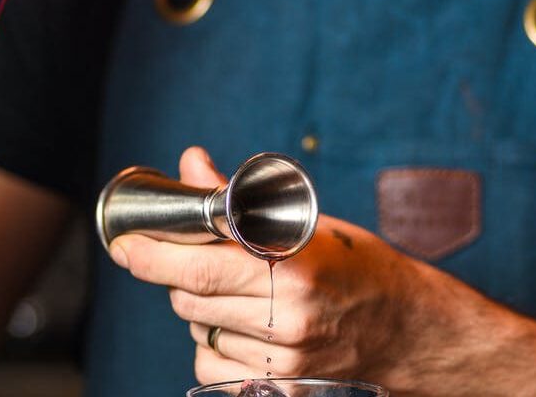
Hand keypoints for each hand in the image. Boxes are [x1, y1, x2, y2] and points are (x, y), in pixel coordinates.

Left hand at [110, 147, 422, 388]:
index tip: (126, 244)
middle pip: (190, 300)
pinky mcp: (284, 390)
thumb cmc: (360, 267)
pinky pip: (213, 367)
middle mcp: (287, 319)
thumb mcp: (306, 224)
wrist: (409, 329)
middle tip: (182, 254)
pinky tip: (240, 326)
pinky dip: (212, 344)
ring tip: (232, 291)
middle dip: (173, 274)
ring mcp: (285, 361)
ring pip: (199, 333)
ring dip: (197, 310)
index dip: (152, 256)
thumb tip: (192, 163)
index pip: (199, 267)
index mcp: (292, 270)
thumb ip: (238, 202)